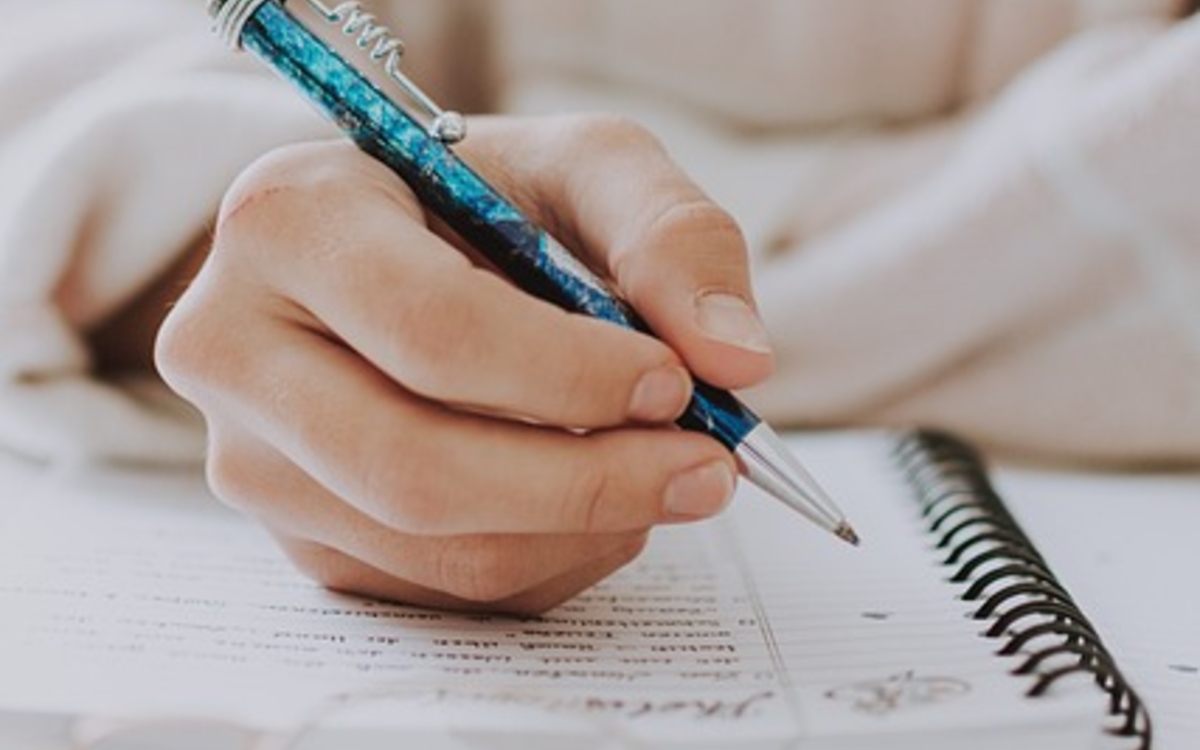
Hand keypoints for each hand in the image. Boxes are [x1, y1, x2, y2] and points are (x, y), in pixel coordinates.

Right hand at [156, 115, 773, 613]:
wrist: (400, 255)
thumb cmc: (486, 203)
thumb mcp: (585, 169)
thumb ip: (671, 235)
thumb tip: (736, 358)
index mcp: (289, 223)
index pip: (429, 330)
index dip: (569, 374)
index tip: (676, 383)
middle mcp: (235, 349)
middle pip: (414, 467)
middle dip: (587, 482)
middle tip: (706, 468)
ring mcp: (254, 461)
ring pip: (436, 547)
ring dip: (583, 527)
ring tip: (655, 468)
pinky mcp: (301, 538)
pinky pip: (441, 590)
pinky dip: (550, 557)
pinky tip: (585, 496)